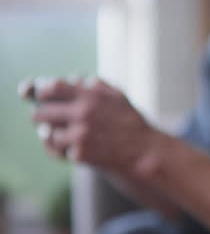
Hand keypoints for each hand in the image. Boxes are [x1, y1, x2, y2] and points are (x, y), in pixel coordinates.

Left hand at [19, 77, 160, 174]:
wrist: (144, 154)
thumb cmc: (131, 124)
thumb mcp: (118, 97)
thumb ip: (96, 85)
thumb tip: (72, 79)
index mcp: (91, 96)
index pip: (50, 88)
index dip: (41, 92)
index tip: (42, 97)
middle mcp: (83, 114)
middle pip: (39, 113)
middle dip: (41, 116)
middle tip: (48, 120)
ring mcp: (81, 135)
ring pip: (46, 134)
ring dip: (51, 135)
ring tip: (61, 135)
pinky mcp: (80, 154)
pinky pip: (56, 151)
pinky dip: (59, 151)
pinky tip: (70, 149)